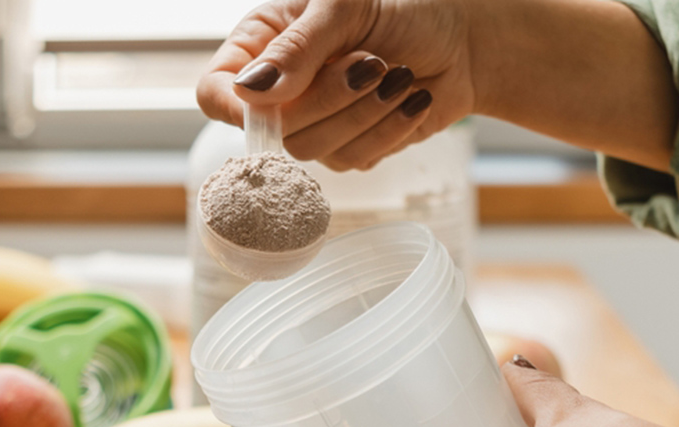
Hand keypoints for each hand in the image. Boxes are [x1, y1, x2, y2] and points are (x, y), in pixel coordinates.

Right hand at [197, 0, 477, 169]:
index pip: (216, 93)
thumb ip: (299, 48)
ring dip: (366, 113)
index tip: (275, 99)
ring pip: (315, 152)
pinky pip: (355, 159)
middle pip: (274, 130)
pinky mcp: (350, 148)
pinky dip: (390, 129)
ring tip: (400, 75)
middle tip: (374, 62)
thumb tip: (250, 91)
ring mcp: (314, 125)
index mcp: (261, 45)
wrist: (462, 39)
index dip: (236, 107)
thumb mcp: (346, 6)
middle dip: (330, 99)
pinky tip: (413, 97)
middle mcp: (281, 91)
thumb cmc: (403, 7)